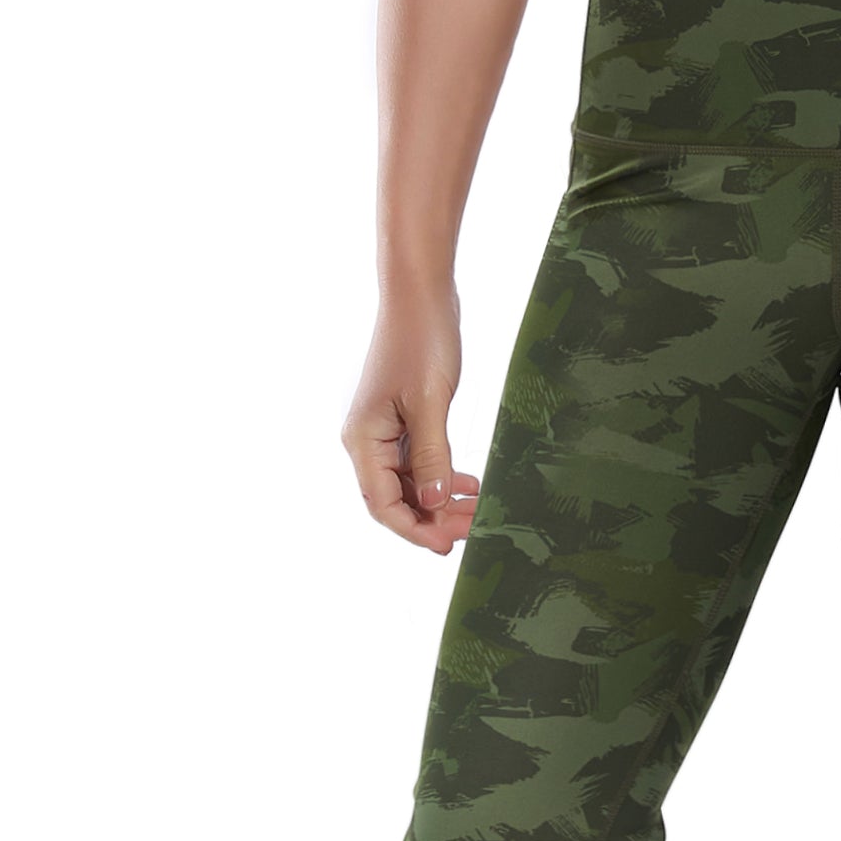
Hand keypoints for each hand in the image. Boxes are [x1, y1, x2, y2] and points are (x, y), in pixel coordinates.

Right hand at [342, 303, 481, 554]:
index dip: (414, 530)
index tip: (448, 545)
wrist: (420, 295)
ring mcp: (383, 430)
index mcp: (363, 440)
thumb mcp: (430, 402)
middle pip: (395, 498)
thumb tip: (432, 503)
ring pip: (409, 482)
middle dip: (432, 518)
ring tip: (477, 507)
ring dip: (440, 499)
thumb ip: (432, 455)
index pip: (383, 504)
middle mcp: (366, 440)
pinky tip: (468, 483)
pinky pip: (417, 461)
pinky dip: (441, 476)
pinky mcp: (401, 419)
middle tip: (474, 528)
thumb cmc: (421, 342)